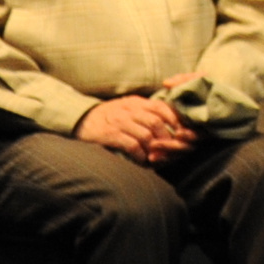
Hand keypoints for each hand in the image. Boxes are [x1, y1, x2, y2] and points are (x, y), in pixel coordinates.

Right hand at [73, 93, 193, 166]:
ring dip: (154, 149)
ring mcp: (120, 122)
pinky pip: (132, 146)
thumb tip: (170, 120)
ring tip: (158, 157)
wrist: (81, 119)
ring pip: (146, 135)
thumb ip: (145, 110)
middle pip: (157, 123)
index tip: (182, 132)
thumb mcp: (128, 106)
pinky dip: (140, 155)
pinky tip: (143, 160)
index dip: (175, 120)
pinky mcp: (111, 134)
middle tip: (172, 150)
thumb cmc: (109, 115)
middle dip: (167, 138)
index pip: (162, 107)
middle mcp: (130, 110)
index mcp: (136, 102)